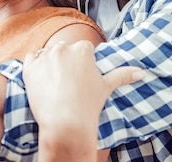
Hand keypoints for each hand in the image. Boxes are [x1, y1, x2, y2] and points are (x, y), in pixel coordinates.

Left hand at [23, 41, 143, 159]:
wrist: (65, 123)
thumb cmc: (88, 105)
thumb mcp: (106, 87)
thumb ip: (123, 75)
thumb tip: (142, 72)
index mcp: (82, 49)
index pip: (82, 48)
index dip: (82, 61)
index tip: (81, 74)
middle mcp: (62, 48)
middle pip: (64, 48)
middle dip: (66, 60)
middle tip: (69, 80)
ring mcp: (44, 57)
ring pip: (46, 53)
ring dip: (49, 62)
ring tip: (55, 81)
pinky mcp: (29, 67)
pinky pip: (30, 59)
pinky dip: (34, 66)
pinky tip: (41, 79)